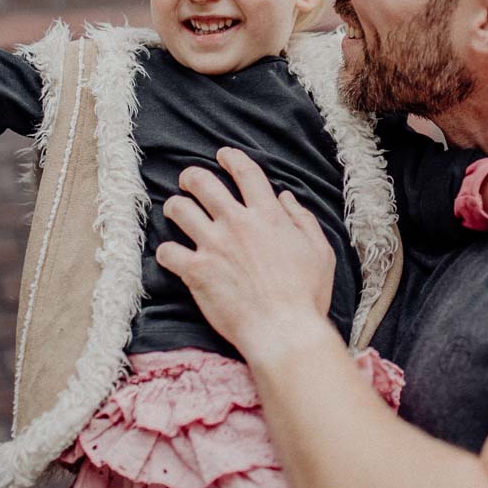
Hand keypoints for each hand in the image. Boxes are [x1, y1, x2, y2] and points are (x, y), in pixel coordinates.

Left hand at [155, 147, 335, 354]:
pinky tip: (172, 256)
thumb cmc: (306, 295)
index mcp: (267, 216)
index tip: (223, 156)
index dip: (231, 158)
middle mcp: (237, 223)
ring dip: (174, 207)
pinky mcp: (196, 271)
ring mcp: (213, 246)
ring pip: (178, 209)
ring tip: (176, 212)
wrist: (284, 331)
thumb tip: (286, 198)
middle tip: (188, 181)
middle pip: (202, 182)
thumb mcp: (320, 252)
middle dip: (191, 177)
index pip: (245, 171)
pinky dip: (166, 252)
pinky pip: (167, 251)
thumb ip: (303, 220)